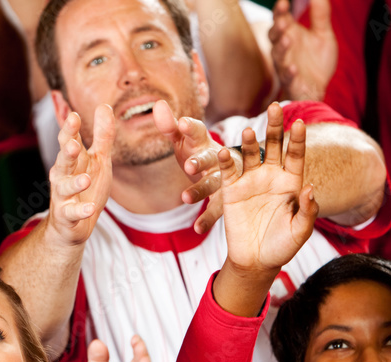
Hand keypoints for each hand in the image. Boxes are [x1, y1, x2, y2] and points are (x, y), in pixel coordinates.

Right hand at [46, 106, 114, 245]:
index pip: (70, 140)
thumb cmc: (85, 188)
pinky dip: (80, 211)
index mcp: (72, 160)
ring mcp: (63, 196)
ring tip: (85, 179)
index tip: (74, 116)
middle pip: (63, 161)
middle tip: (73, 144)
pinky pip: (72, 213)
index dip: (70, 130)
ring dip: (75, 183)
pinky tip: (89, 208)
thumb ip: (102, 135)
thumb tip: (104, 106)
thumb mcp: (98, 160)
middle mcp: (63, 176)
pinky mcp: (67, 216)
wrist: (71, 224)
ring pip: (65, 187)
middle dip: (67, 153)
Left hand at [150, 100, 238, 233]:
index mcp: (204, 141)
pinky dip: (208, 219)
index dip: (190, 128)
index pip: (197, 131)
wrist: (233, 169)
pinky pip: (217, 210)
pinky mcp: (226, 198)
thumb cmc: (200, 151)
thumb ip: (170, 126)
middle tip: (188, 166)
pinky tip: (198, 229)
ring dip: (201, 190)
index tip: (183, 124)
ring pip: (214, 184)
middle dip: (200, 161)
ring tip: (185, 198)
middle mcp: (218, 158)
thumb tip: (158, 104)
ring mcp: (225, 178)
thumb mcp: (184, 139)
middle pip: (209, 158)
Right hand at [220, 102, 317, 276]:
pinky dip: (225, 162)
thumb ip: (307, 211)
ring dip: (247, 142)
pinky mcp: (231, 191)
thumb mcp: (300, 231)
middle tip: (274, 107)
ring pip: (250, 154)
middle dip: (274, 126)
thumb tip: (310, 188)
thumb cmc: (282, 247)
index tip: (299, 123)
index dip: (298, 139)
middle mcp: (271, 177)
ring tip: (246, 131)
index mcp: (291, 182)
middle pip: (273, 145)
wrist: (256, 261)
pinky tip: (223, 153)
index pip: (296, 155)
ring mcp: (250, 182)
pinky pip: (228, 173)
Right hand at [269, 0, 336, 101]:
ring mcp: (285, 65)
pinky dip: (289, 73)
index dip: (280, 10)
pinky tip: (293, 68)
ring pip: (278, 56)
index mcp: (290, 34)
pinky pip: (287, 77)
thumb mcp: (323, 34)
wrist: (317, 89)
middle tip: (283, 20)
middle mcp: (284, 49)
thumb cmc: (316, 61)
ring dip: (281, 48)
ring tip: (287, 40)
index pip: (281, 19)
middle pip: (274, 36)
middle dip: (277, 28)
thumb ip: (320, 14)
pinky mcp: (291, 82)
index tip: (284, 1)